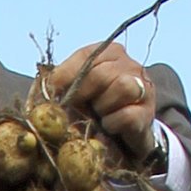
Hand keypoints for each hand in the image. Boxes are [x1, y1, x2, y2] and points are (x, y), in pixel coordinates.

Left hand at [49, 38, 160, 161]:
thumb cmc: (99, 110)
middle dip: (84, 94)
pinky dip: (113, 123)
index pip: (86, 56)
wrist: (126, 137)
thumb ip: (65, 84)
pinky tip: (109, 127)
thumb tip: (44, 89)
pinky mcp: (146, 112)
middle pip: (101, 73)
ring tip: (100, 116)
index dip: (66, 74)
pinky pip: (126, 115)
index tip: (54, 90)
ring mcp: (142, 87)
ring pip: (121, 87)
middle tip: (79, 108)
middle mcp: (130, 64)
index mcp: (111, 53)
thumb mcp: (81, 92)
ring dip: (103, 107)